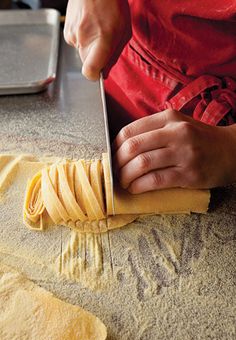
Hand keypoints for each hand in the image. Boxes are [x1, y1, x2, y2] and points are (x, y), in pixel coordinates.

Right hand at [64, 0, 130, 79]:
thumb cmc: (112, 5)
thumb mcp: (124, 32)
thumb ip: (114, 56)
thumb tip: (104, 73)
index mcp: (102, 41)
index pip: (90, 72)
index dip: (94, 76)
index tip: (99, 72)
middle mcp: (84, 39)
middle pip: (87, 63)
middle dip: (95, 59)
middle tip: (104, 42)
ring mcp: (73, 34)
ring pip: (81, 52)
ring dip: (89, 46)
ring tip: (97, 29)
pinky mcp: (66, 30)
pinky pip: (75, 43)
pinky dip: (82, 38)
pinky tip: (89, 25)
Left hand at [113, 109, 235, 192]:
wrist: (232, 150)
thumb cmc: (200, 139)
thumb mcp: (178, 125)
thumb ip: (154, 131)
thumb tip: (123, 146)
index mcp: (169, 118)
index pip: (130, 130)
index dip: (115, 146)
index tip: (112, 156)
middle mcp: (176, 133)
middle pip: (133, 147)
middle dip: (117, 163)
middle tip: (115, 172)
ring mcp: (183, 153)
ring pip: (142, 164)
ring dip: (126, 177)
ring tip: (123, 182)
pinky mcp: (189, 174)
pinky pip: (155, 180)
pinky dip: (139, 186)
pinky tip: (135, 189)